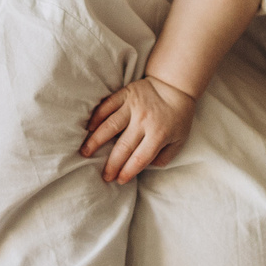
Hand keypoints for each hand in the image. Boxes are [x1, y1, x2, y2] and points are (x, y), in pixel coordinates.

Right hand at [81, 75, 196, 182]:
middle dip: (112, 164)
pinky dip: (97, 116)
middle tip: (103, 176)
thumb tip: (147, 167)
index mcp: (159, 134)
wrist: (175, 85)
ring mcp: (133, 106)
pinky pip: (108, 105)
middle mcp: (144, 121)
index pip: (140, 158)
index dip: (128, 172)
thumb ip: (165, 157)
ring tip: (85, 152)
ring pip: (110, 125)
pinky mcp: (125, 94)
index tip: (119, 180)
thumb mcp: (180, 139)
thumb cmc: (178, 116)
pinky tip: (90, 128)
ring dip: (96, 140)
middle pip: (123, 147)